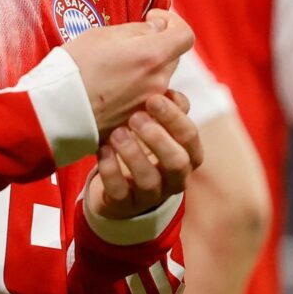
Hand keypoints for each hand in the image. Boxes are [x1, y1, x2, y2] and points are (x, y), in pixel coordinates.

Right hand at [61, 10, 195, 135]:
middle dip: (157, 44)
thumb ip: (136, 30)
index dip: (172, 22)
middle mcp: (157, 83)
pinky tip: (114, 85)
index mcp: (152, 56)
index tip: (152, 19)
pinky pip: (147, 99)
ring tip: (118, 66)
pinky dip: (137, 88)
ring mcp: (149, 104)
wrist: (53, 111)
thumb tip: (156, 28)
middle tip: (128, 42)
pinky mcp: (137, 120)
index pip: (185, 35)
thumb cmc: (73, 68)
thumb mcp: (102, 34)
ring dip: (146, 68)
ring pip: (160, 78)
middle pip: (173, 57)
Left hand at [84, 90, 203, 222]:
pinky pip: (119, 192)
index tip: (152, 98)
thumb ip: (170, 107)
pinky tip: (103, 149)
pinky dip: (110, 169)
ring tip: (117, 133)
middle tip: (135, 117)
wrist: (123, 189)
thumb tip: (169, 88)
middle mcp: (175, 178)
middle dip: (157, 138)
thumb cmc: (146, 147)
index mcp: (189, 156)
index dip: (174, 117)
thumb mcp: (161, 126)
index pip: (190, 137)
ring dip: (133, 154)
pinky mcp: (125, 205)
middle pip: (177, 162)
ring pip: (149, 180)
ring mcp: (150, 195)